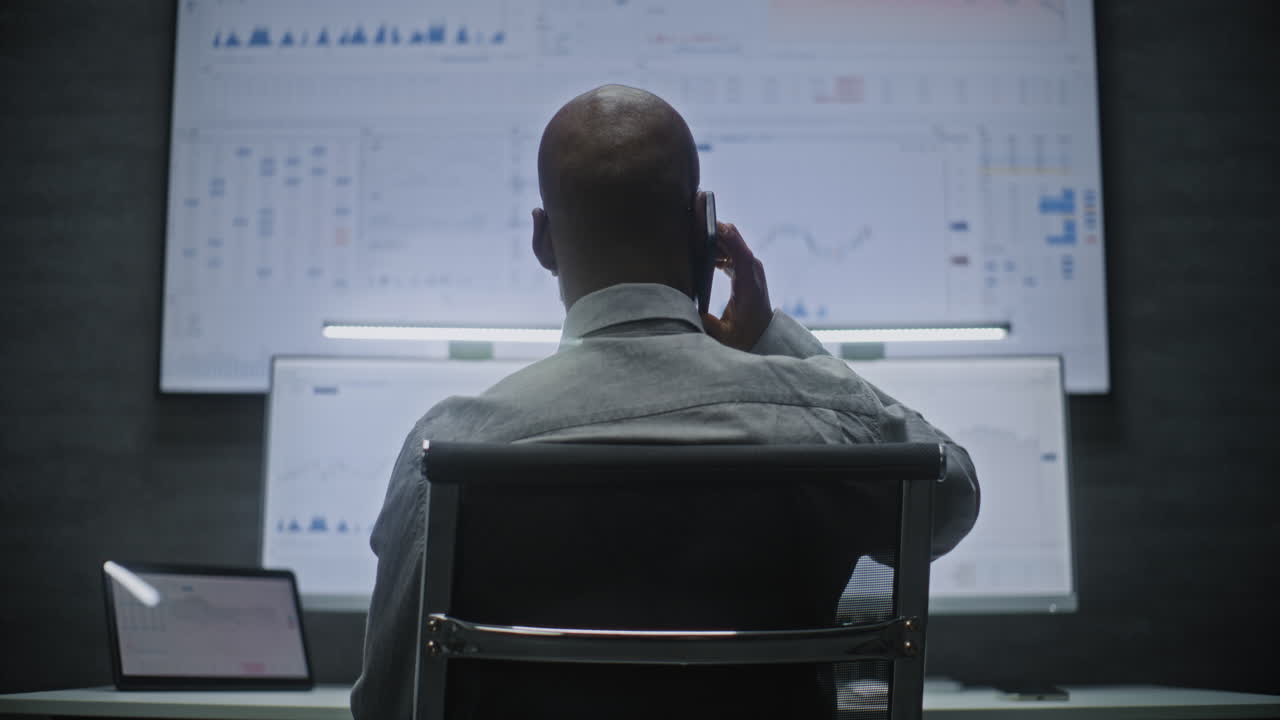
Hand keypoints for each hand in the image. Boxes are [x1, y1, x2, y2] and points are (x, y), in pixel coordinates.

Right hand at [702, 221, 771, 350]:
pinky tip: (707, 257)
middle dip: (715, 231)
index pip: (741, 254)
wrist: (764, 335)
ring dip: (716, 239)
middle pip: (736, 241)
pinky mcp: (747, 269)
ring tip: (696, 243)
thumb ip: (707, 324)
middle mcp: (752, 271)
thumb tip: (687, 311)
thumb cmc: (745, 336)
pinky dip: (720, 249)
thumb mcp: (724, 335)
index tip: (711, 225)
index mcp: (748, 285)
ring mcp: (751, 268)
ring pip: (733, 243)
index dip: (728, 237)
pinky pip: (733, 250)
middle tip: (693, 228)